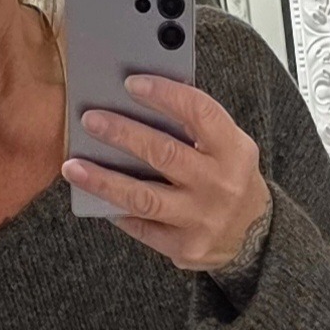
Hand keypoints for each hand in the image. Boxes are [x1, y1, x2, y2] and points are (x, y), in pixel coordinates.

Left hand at [63, 74, 271, 271]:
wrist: (255, 236)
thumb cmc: (230, 178)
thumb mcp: (228, 147)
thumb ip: (194, 127)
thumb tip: (137, 102)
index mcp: (234, 150)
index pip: (200, 113)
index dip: (165, 94)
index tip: (131, 83)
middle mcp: (220, 184)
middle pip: (164, 154)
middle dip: (122, 134)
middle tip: (90, 120)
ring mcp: (202, 219)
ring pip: (144, 197)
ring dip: (104, 180)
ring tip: (73, 166)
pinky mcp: (185, 247)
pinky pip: (142, 227)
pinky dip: (117, 210)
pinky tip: (96, 197)